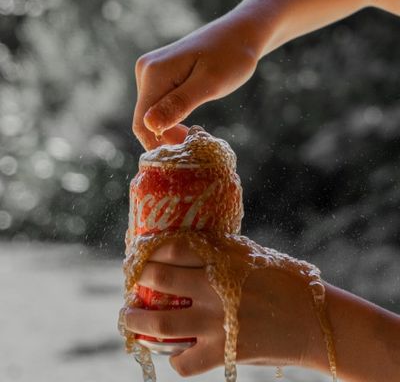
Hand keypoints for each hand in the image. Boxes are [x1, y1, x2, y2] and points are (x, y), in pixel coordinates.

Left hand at [123, 233, 324, 376]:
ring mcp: (216, 323)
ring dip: (135, 321)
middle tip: (130, 284)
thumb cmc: (284, 281)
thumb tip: (185, 247)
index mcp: (222, 260)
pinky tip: (174, 352)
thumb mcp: (252, 255)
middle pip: (159, 280)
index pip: (173, 248)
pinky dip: (174, 359)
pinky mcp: (224, 353)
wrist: (315, 320)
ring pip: (159, 324)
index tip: (141, 254)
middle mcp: (214, 289)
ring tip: (128, 317)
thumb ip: (219, 251)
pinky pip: (184, 364)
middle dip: (136, 279)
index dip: (151, 250)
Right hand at [132, 11, 260, 149]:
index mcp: (154, 73)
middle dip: (166, 137)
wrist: (239, 34)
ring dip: (169, 129)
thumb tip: (150, 125)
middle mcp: (145, 71)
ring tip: (194, 134)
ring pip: (152, 114)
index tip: (186, 151)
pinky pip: (159, 105)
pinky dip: (172, 119)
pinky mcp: (160, 75)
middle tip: (194, 143)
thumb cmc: (231, 57)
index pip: (142, 123)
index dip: (160, 144)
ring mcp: (151, 72)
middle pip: (146, 120)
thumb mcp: (210, 83)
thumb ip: (180, 103)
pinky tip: (188, 123)